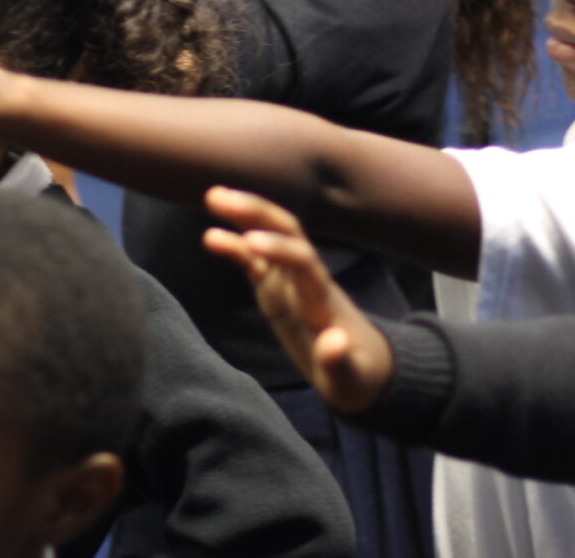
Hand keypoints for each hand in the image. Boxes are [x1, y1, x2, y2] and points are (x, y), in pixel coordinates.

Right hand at [202, 187, 394, 413]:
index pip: (304, 264)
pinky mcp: (277, 289)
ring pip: (269, 237)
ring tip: (212, 196)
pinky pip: (254, 261)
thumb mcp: (350, 379)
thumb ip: (339, 361)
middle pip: (287, 233)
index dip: (280, 250)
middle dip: (258, 213)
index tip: (252, 242)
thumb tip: (335, 341)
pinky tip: (211, 236)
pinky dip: (235, 246)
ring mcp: (291, 281)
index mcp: (322, 300)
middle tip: (221, 198)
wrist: (363, 366)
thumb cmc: (356, 375)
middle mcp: (306, 280)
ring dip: (245, 215)